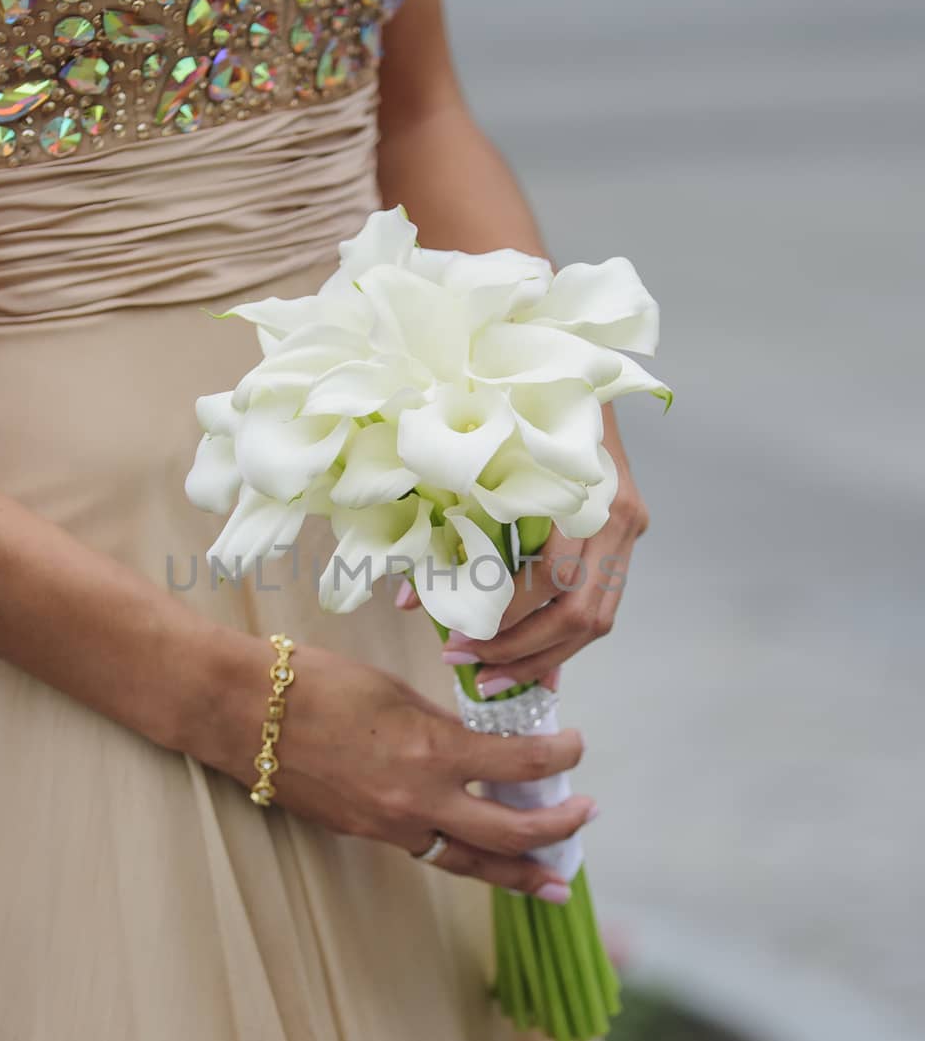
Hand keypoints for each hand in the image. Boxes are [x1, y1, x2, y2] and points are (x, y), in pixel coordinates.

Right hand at [191, 638, 595, 901]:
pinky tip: (481, 856)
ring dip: (517, 872)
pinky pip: (428, 852)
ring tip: (551, 883)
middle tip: (583, 818)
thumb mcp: (396, 691)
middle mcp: (418, 801)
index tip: (574, 747)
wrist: (243, 712)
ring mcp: (390, 827)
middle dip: (556, 832)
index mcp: (432, 751)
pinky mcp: (366, 835)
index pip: (521, 766)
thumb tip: (483, 739)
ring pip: (469, 863)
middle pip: (509, 835)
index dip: (559, 758)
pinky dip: (463, 858)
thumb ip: (444, 723)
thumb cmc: (317, 684)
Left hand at [397, 411, 649, 693]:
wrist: (573, 363)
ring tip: (495, 676)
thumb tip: (411, 599)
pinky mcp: (626, 535)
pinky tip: (529, 660)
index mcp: (586, 493)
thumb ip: (453, 522)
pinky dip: (562, 638)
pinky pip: (600, 604)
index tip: (459, 639)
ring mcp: (628, 527)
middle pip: (582, 614)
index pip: (552, 580)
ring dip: (544, 655)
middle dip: (524, 652)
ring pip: (597, 619)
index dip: (508, 621)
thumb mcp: (486, 457)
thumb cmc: (521, 407)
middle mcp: (618, 516)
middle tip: (474, 671)